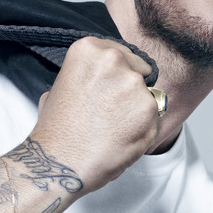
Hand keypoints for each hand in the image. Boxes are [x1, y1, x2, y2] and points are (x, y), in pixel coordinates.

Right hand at [31, 37, 159, 192]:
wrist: (61, 164)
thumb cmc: (56, 131)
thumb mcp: (60, 86)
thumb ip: (86, 75)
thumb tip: (98, 78)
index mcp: (89, 49)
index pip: (121, 54)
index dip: (118, 74)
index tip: (107, 89)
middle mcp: (113, 59)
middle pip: (137, 71)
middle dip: (129, 91)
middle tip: (108, 113)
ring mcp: (134, 83)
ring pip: (148, 95)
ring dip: (136, 110)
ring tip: (112, 128)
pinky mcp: (150, 108)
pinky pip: (155, 116)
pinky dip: (144, 128)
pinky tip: (122, 137)